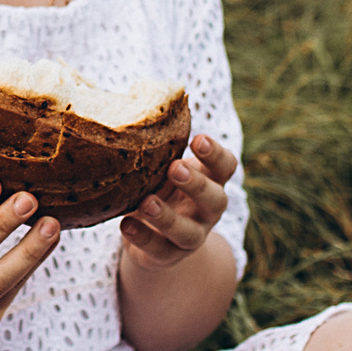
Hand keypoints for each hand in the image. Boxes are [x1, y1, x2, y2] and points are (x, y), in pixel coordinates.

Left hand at [119, 132, 233, 270]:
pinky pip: (159, 250)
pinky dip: (143, 237)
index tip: (198, 139)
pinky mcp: (168, 256)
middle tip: (175, 168)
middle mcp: (207, 209)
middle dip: (196, 184)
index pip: (225, 167)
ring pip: (189, 233)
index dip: (215, 154)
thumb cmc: (159, 184)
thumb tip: (128, 94)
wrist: (154, 235)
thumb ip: (157, 143)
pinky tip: (126, 225)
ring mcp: (191, 236)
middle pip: (215, 199)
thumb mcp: (162, 164)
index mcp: (210, 180)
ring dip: (168, 217)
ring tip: (147, 202)